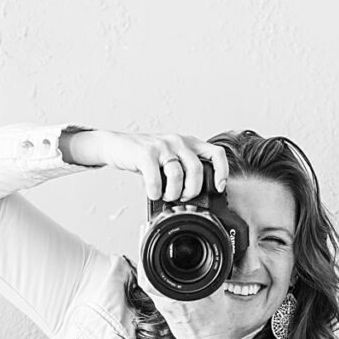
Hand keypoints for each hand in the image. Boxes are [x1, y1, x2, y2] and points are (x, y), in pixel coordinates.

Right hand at [94, 130, 229, 200]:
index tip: (218, 187)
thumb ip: (185, 169)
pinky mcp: (146, 153)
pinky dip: (155, 191)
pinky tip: (153, 192)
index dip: (221, 172)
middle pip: (197, 170)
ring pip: (178, 175)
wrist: (117, 145)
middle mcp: (178, 141)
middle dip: (192, 190)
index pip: (216, 153)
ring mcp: (162, 146)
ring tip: (166, 195)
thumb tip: (197, 195)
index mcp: (189, 143)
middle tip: (183, 197)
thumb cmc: (146, 156)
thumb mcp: (171, 157)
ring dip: (173, 193)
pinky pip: (156, 179)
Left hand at [136, 221, 233, 338]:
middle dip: (145, 246)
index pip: (153, 266)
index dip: (148, 245)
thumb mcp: (218, 294)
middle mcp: (163, 298)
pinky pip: (152, 283)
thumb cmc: (214, 325)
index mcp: (175, 295)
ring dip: (147, 256)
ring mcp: (161, 302)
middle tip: (145, 227)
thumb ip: (214, 275)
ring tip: (148, 239)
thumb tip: (217, 257)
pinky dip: (152, 268)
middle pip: (146, 268)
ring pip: (147, 275)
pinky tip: (156, 259)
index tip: (147, 229)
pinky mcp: (162, 305)